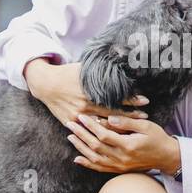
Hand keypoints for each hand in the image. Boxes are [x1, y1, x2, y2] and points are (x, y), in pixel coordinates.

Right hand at [24, 58, 148, 125]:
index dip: (132, 99)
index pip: (116, 96)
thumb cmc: (68, 74)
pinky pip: (89, 129)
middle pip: (113, 113)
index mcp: (90, 90)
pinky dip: (101, 132)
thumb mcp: (86, 67)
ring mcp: (78, 115)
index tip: (145, 101)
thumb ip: (102, 68)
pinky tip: (113, 135)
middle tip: (145, 117)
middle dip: (130, 115)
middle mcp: (85, 104)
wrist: (45, 84)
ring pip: (102, 124)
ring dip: (119, 127)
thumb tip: (121, 57)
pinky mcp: (71, 122)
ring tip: (133, 128)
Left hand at [65, 112, 181, 174]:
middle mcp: (122, 158)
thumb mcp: (146, 126)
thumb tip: (108, 118)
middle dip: (81, 134)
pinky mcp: (119, 170)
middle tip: (70, 124)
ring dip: (81, 147)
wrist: (166, 157)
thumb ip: (126, 122)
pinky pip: (99, 168)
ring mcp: (119, 166)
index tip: (81, 117)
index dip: (91, 126)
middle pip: (95, 146)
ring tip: (70, 137)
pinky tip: (77, 158)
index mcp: (128, 145)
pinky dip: (87, 163)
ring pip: (94, 158)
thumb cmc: (157, 138)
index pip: (104, 135)